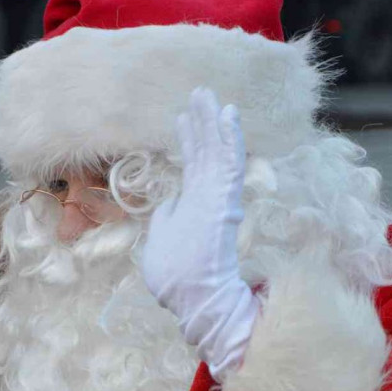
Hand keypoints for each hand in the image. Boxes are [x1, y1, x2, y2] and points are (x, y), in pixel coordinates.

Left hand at [141, 87, 258, 379]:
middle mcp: (208, 198)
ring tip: (210, 95)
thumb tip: (166, 205)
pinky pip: (229, 163)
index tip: (183, 119)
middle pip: (205, 152)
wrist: (196, 297)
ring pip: (217, 151)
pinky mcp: (225, 200)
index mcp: (193, 206)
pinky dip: (230, 138)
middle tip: (198, 93)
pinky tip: (230, 113)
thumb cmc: (176, 278)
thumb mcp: (161, 241)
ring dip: (214, 122)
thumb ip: (166, 218)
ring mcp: (217, 198)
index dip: (189, 141)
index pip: (193, 167)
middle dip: (201, 123)